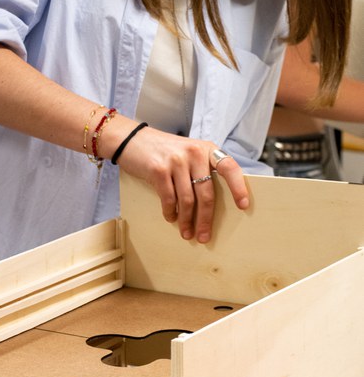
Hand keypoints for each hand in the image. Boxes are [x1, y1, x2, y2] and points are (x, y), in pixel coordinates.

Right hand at [116, 126, 249, 242]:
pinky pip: (169, 199)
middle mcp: (194, 153)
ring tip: (186, 233)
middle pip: (206, 194)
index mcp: (207, 149)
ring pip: (187, 200)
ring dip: (187, 221)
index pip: (229, 168)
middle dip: (206, 219)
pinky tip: (171, 218)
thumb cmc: (163, 151)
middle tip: (204, 236)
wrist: (132, 139)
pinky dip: (170, 212)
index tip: (243, 206)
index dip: (238, 188)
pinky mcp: (159, 169)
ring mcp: (176, 161)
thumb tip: (210, 205)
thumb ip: (201, 170)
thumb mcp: (188, 153)